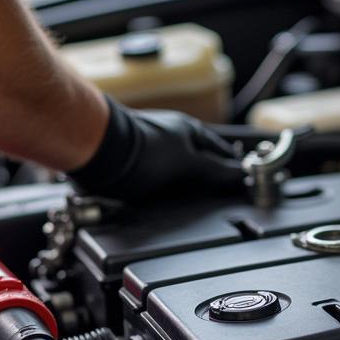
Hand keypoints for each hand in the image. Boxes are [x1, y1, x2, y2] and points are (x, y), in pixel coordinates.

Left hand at [69, 100, 242, 201]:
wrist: (97, 152)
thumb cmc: (142, 151)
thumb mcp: (188, 162)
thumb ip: (215, 170)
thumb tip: (239, 173)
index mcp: (190, 131)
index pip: (221, 151)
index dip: (232, 167)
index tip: (242, 183)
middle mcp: (172, 139)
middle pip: (199, 162)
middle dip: (210, 181)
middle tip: (222, 201)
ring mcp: (153, 153)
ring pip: (178, 174)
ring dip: (187, 189)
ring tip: (195, 208)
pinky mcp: (135, 167)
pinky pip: (159, 182)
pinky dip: (167, 193)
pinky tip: (167, 206)